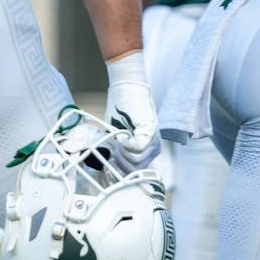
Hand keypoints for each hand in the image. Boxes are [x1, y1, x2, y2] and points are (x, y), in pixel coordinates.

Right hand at [104, 51, 160, 172]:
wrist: (126, 87)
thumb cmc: (120, 109)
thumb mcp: (116, 135)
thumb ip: (115, 152)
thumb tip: (105, 169)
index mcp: (147, 150)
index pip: (135, 172)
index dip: (120, 172)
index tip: (110, 165)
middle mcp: (153, 147)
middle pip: (135, 170)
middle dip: (120, 163)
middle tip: (113, 149)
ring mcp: (154, 141)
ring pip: (136, 162)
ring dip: (122, 154)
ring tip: (118, 140)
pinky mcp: (151, 132)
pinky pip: (137, 150)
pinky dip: (125, 145)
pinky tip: (122, 135)